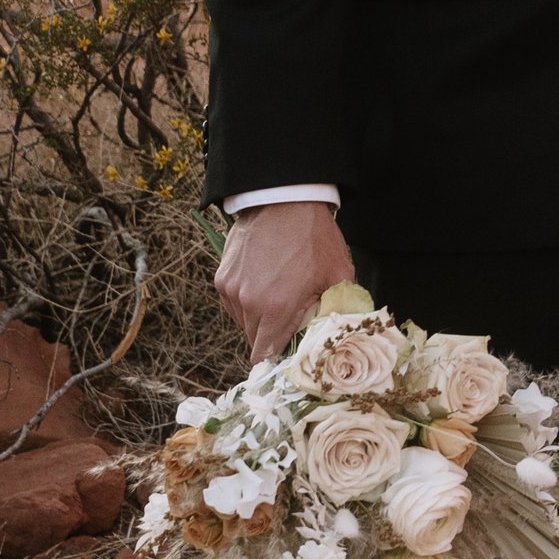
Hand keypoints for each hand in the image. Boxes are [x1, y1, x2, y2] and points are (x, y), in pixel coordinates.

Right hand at [215, 201, 355, 363]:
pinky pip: (233, 303)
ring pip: (242, 322)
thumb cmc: (315, 237)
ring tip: (278, 294)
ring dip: (258, 318)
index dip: (276, 359)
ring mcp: (231, 289)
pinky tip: (264, 282)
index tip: (288, 354)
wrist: (285, 199)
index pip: (264, 356)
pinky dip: (246, 301)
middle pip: (254, 340)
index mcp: (277, 308)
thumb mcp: (338, 275)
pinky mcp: (221, 277)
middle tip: (291, 318)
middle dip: (272, 336)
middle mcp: (248, 303)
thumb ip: (334, 311)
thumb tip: (330, 338)